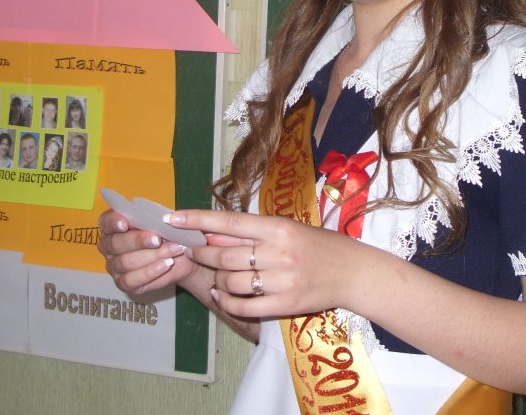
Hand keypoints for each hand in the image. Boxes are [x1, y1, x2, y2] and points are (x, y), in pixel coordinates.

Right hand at [97, 210, 195, 295]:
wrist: (180, 255)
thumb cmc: (167, 232)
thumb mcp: (167, 221)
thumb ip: (164, 218)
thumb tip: (169, 218)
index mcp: (114, 225)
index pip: (106, 221)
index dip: (113, 222)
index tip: (125, 224)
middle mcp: (109, 246)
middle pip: (115, 243)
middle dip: (137, 241)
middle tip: (158, 240)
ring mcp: (114, 266)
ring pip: (125, 262)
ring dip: (151, 256)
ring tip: (173, 250)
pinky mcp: (123, 283)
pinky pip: (131, 280)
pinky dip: (150, 272)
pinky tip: (166, 264)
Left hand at [168, 209, 372, 318]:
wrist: (353, 272)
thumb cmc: (319, 245)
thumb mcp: (288, 229)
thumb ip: (252, 232)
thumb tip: (212, 233)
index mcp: (279, 228)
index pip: (230, 221)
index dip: (198, 220)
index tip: (172, 219)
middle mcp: (278, 252)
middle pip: (224, 255)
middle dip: (202, 253)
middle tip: (193, 251)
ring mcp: (281, 281)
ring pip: (230, 281)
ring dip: (217, 279)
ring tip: (217, 275)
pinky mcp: (284, 305)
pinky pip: (244, 306)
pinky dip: (227, 302)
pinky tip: (223, 296)